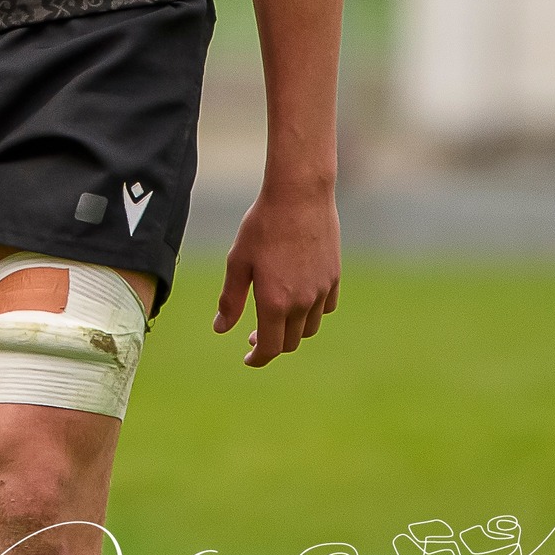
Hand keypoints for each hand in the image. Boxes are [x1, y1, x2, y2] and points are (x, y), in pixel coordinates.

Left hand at [213, 179, 339, 366]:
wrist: (299, 196)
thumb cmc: (263, 225)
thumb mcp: (238, 261)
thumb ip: (230, 299)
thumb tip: (221, 328)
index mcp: (274, 302)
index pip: (269, 347)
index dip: (257, 358)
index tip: (248, 359)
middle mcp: (302, 302)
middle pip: (290, 342)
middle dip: (271, 344)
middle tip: (252, 334)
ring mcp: (321, 291)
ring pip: (309, 328)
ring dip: (292, 330)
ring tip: (276, 316)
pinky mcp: (334, 277)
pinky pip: (325, 308)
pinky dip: (311, 313)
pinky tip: (299, 300)